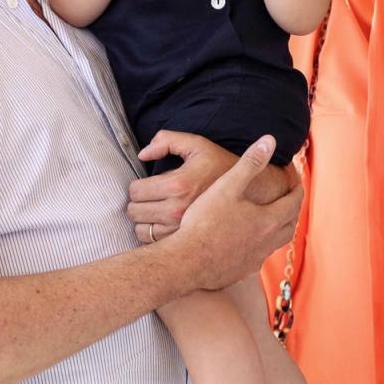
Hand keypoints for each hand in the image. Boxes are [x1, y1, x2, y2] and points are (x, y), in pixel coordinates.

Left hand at [128, 130, 296, 241]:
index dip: (137, 186)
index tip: (145, 185)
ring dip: (143, 221)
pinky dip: (153, 235)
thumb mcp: (197, 145)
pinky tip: (163, 225)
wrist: (250, 195)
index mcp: (177, 186)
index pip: (135, 191)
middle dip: (138, 203)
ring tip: (155, 212)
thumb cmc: (221, 168)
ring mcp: (180, 231)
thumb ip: (167, 140)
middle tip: (149, 198)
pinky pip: (153, 243)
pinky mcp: (185, 243)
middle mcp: (177, 211)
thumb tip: (143, 154)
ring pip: (140, 231)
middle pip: (134, 212)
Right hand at [172, 135, 302, 291]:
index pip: (293, 201)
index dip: (296, 188)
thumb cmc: (204, 222)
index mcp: (268, 219)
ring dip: (279, 228)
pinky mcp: (241, 272)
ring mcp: (255, 260)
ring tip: (274, 219)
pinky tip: (251, 244)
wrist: (187, 261)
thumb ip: (250, 163)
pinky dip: (261, 246)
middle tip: (290, 198)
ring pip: (276, 243)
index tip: (296, 180)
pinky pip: (259, 258)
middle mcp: (267, 242)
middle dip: (292, 208)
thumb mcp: (227, 186)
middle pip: (290, 224)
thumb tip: (270, 141)